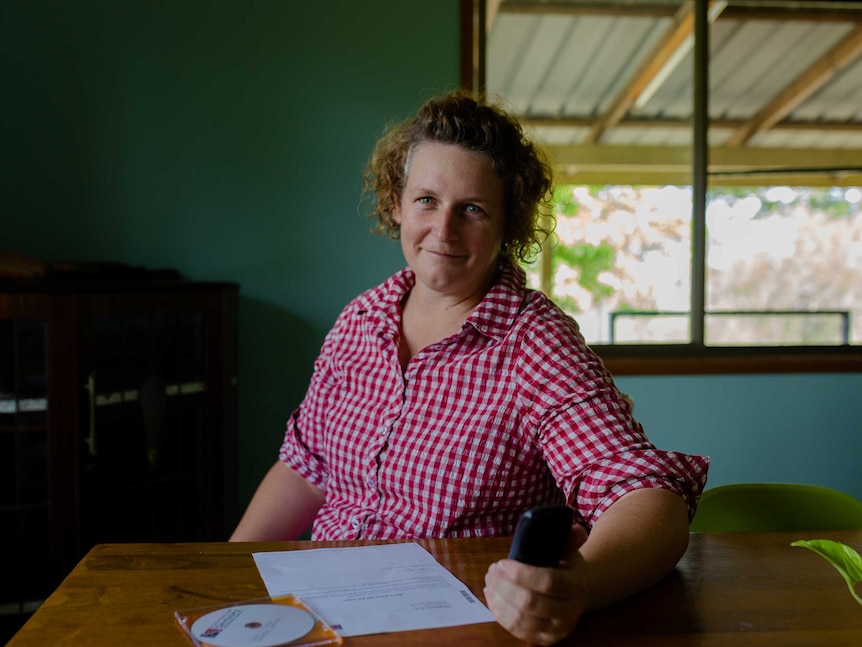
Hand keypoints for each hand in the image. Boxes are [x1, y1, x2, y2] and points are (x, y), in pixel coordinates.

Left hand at [483, 524, 589, 644]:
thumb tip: (575, 528)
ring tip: (490, 580)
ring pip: (519, 619)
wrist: (576, 596)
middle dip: (504, 585)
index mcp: (576, 586)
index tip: (502, 563)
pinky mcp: (544, 641)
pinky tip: (491, 595)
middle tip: (493, 570)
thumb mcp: (569, 552)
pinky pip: (515, 630)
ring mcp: (556, 630)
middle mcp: (569, 612)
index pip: (547, 582)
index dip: (521, 574)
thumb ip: (568, 539)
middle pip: (529, 603)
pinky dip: (498, 612)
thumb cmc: (566, 568)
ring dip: (498, 598)